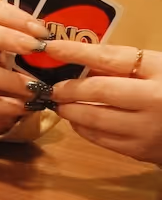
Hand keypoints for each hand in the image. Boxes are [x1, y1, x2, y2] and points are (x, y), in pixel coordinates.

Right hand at [0, 0, 53, 135]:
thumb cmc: (4, 75)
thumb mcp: (14, 56)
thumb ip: (31, 46)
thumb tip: (65, 42)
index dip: (17, 17)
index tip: (43, 32)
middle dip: (8, 38)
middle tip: (37, 48)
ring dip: (11, 79)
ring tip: (38, 88)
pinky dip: (6, 105)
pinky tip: (25, 106)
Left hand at [47, 44, 161, 162]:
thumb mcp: (158, 69)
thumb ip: (125, 66)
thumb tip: (80, 65)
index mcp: (160, 70)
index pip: (110, 58)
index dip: (76, 52)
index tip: (49, 48)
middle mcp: (154, 99)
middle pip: (98, 91)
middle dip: (68, 89)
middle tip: (53, 88)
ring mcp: (147, 128)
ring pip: (93, 118)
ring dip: (70, 110)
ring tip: (61, 103)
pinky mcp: (141, 151)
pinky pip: (100, 139)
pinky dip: (83, 128)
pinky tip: (79, 120)